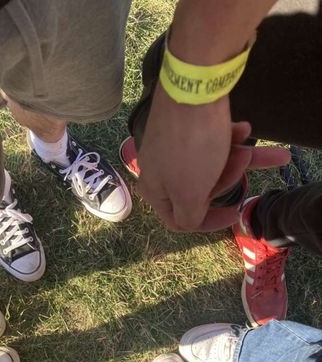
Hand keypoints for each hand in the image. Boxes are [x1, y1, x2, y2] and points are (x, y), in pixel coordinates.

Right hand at [137, 84, 289, 231]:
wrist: (194, 86)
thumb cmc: (191, 149)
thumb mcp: (190, 194)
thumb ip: (189, 217)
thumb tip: (189, 223)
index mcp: (155, 190)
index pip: (180, 221)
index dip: (209, 222)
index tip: (235, 213)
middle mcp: (160, 169)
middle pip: (199, 190)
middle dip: (227, 179)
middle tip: (244, 164)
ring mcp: (173, 145)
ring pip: (210, 163)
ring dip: (237, 159)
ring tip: (256, 148)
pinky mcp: (187, 124)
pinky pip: (210, 140)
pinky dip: (230, 138)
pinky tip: (245, 129)